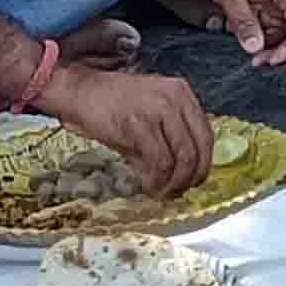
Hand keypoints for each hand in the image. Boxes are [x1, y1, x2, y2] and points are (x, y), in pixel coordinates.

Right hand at [36, 63, 216, 197]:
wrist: (78, 92)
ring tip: (162, 192)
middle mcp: (175, 99)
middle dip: (190, 179)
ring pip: (182, 158)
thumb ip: (167, 140)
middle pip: (198, 149)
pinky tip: (148, 186)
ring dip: (173, 183)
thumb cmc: (112, 105)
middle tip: (177, 193)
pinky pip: (160, 161)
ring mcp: (157, 109)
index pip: (206, 135)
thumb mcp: (148, 116)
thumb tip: (181, 176)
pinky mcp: (138, 124)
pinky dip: (157, 180)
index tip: (194, 181)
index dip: (203, 164)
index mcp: (182, 93)